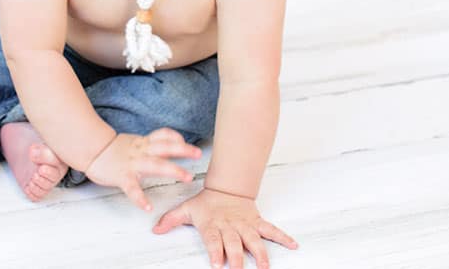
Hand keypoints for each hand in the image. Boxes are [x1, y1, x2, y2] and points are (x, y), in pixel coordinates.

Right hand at [84, 128, 201, 210]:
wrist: (91, 150)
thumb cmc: (114, 150)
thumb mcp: (134, 142)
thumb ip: (149, 144)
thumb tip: (168, 144)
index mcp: (143, 143)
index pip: (162, 136)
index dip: (176, 137)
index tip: (186, 141)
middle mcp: (140, 151)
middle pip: (164, 147)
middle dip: (182, 150)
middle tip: (198, 153)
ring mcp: (132, 163)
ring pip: (155, 164)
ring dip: (173, 169)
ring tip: (187, 177)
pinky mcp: (122, 176)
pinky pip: (132, 188)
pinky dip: (140, 198)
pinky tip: (147, 207)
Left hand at [152, 187, 298, 268]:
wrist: (227, 186)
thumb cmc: (206, 203)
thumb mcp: (186, 209)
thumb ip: (171, 220)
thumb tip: (155, 229)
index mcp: (213, 225)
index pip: (214, 239)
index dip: (216, 251)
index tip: (218, 264)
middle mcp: (230, 226)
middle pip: (235, 243)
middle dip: (238, 258)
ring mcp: (245, 225)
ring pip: (254, 239)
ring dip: (261, 253)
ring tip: (266, 266)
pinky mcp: (257, 222)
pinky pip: (271, 230)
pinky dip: (283, 237)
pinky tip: (293, 245)